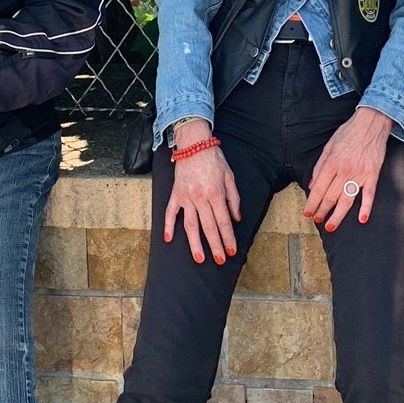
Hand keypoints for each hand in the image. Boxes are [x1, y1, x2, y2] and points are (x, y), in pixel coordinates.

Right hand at [161, 121, 240, 265]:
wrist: (194, 142)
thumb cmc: (213, 158)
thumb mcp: (230, 176)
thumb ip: (234, 198)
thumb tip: (236, 218)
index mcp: (215, 193)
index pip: (223, 221)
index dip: (228, 237)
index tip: (231, 250)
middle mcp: (200, 197)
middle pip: (208, 227)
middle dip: (215, 246)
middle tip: (219, 260)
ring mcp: (186, 197)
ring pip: (190, 225)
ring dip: (194, 243)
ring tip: (198, 257)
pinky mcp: (176, 193)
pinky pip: (170, 212)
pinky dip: (168, 226)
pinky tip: (168, 239)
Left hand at [303, 106, 391, 231]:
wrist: (371, 122)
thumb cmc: (349, 132)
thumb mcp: (329, 146)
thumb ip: (320, 166)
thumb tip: (311, 184)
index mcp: (332, 162)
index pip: (318, 188)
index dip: (311, 202)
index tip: (307, 212)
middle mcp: (344, 170)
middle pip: (330, 196)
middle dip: (321, 210)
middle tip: (317, 219)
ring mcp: (360, 173)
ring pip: (347, 199)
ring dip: (338, 215)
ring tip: (330, 226)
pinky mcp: (373, 174)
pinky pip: (369, 194)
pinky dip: (366, 207)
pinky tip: (362, 219)